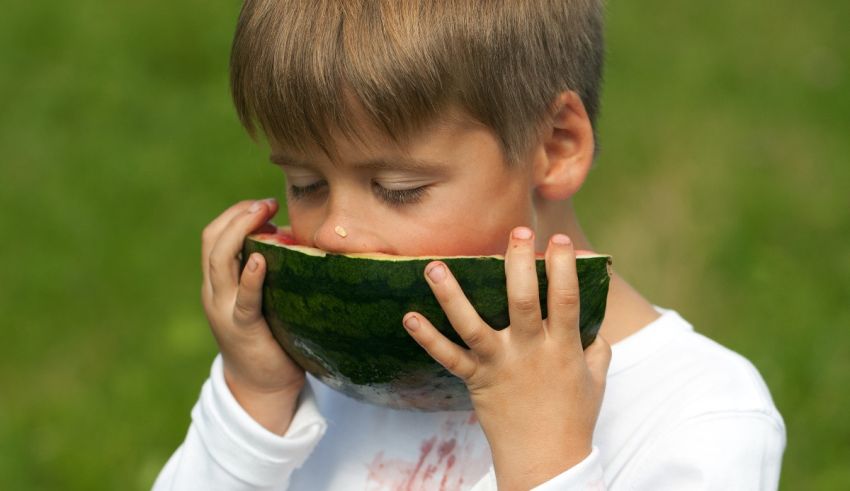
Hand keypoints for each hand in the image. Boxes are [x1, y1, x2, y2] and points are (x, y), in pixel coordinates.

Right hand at [201, 199, 304, 434]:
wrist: (261, 386)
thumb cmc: (272, 335)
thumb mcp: (267, 296)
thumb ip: (274, 270)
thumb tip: (298, 236)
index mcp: (218, 282)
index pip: (214, 235)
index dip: (234, 213)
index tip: (263, 203)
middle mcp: (214, 292)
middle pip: (212, 241)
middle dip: (237, 215)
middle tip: (266, 203)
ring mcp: (224, 310)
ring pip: (219, 262)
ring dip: (240, 232)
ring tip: (263, 216)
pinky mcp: (242, 328)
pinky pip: (243, 299)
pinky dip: (249, 277)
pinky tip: (260, 261)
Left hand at [403, 227, 610, 489]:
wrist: (546, 461)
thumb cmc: (573, 416)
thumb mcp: (596, 377)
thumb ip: (595, 343)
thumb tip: (592, 314)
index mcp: (563, 347)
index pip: (565, 299)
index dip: (563, 267)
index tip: (558, 240)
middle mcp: (530, 352)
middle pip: (522, 301)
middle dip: (519, 263)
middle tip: (514, 232)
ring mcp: (500, 366)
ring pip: (473, 325)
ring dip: (452, 295)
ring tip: (434, 266)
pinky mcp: (476, 381)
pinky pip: (448, 358)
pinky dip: (427, 338)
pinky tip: (408, 317)